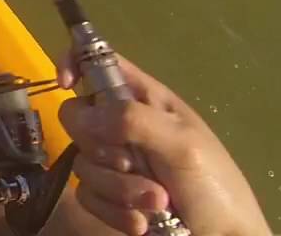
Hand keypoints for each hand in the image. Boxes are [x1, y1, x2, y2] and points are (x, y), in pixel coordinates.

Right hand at [57, 54, 270, 235]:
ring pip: (83, 163)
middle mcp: (122, 126)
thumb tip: (82, 114)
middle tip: (134, 162)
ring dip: (121, 189)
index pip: (99, 62)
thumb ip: (131, 120)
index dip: (76, 61)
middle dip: (103, 147)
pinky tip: (142, 223)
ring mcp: (113, 163)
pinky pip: (87, 196)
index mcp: (144, 99)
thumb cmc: (214, 185)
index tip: (66, 82)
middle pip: (77, 116)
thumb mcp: (182, 144)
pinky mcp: (107, 198)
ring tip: (158, 202)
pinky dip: (115, 211)